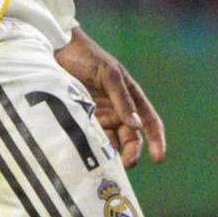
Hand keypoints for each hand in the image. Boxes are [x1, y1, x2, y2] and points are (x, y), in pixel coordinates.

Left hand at [56, 28, 168, 166]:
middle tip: (126, 164)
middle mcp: (119, 110)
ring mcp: (101, 117)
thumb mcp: (109, 74)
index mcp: (132, 97)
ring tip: (107, 163)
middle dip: (132, 153)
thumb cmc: (88, 57)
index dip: (157, 140)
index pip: (150, 122)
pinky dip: (95, 149)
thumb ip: (122, 99)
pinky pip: (93, 139)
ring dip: (113, 155)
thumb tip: (136, 125)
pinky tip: (92, 155)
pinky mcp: (83, 120)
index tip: (159, 158)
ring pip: (113, 143)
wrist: (59, 51)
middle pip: (132, 139)